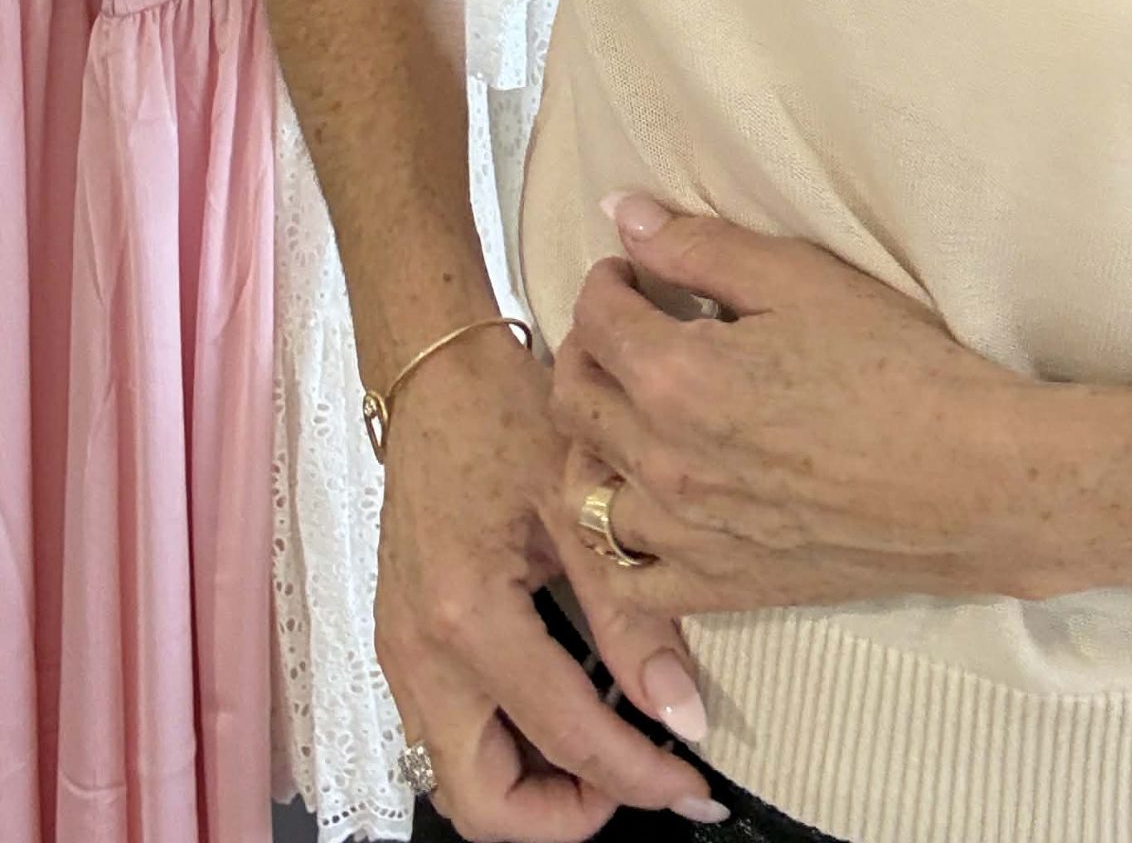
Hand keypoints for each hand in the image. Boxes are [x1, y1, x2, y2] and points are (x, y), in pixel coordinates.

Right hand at [372, 320, 727, 838]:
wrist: (437, 371)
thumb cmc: (506, 413)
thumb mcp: (582, 500)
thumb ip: (631, 612)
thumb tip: (682, 709)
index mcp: (468, 614)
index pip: (564, 737)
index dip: (637, 779)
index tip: (691, 786)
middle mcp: (420, 650)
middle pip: (483, 801)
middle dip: (567, 814)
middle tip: (643, 779)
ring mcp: (402, 651)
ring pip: (461, 777)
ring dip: (535, 787)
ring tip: (613, 752)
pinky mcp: (404, 641)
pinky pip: (451, 732)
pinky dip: (510, 746)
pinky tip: (570, 705)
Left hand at [545, 198, 1057, 618]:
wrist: (972, 480)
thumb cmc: (900, 368)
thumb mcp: (804, 280)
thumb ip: (702, 247)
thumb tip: (626, 216)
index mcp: (677, 377)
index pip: (596, 319)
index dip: (607, 282)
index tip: (631, 273)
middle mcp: (665, 461)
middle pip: (575, 401)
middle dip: (585, 351)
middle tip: (622, 329)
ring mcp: (688, 534)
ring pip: (586, 492)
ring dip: (591, 442)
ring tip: (627, 412)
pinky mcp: (722, 586)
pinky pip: (630, 578)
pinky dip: (616, 542)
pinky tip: (645, 506)